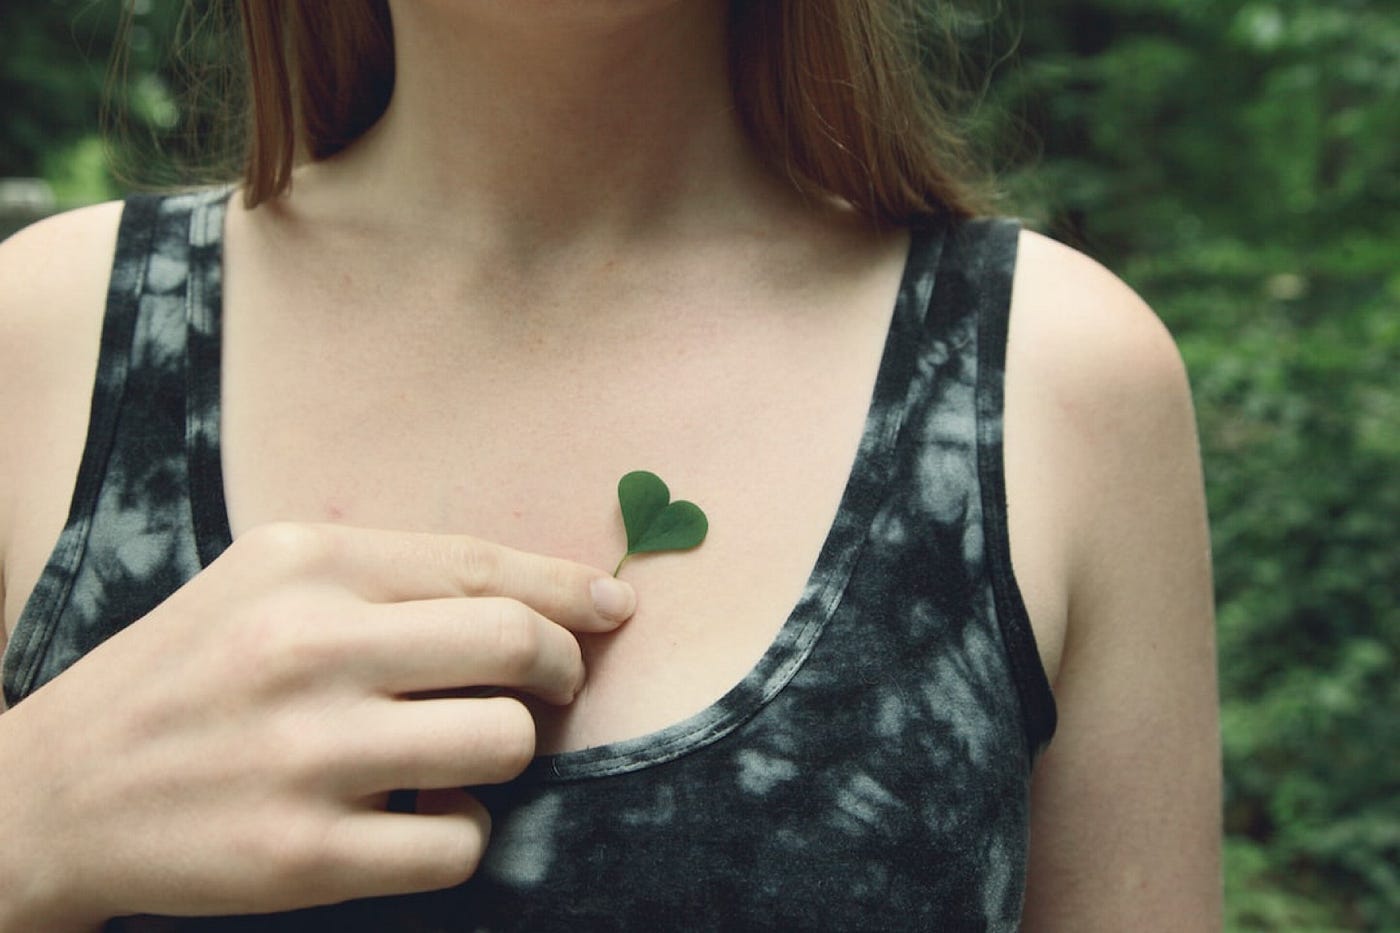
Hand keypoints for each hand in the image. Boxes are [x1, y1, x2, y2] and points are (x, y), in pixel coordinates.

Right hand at [0, 523, 633, 928]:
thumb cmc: (190, 674)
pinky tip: (419, 816)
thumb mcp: (270, 582)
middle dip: (561, 669)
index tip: (618, 608)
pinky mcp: (301, 856)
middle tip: (549, 688)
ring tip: (460, 754)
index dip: (571, 588)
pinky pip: (460, 843)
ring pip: (505, 744)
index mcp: (304, 563)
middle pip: (515, 645)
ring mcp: (304, 755)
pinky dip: (463, 832)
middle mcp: (306, 647)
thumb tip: (549, 597)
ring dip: (510, 753)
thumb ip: (395, 577)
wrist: (54, 792)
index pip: (482, 566)